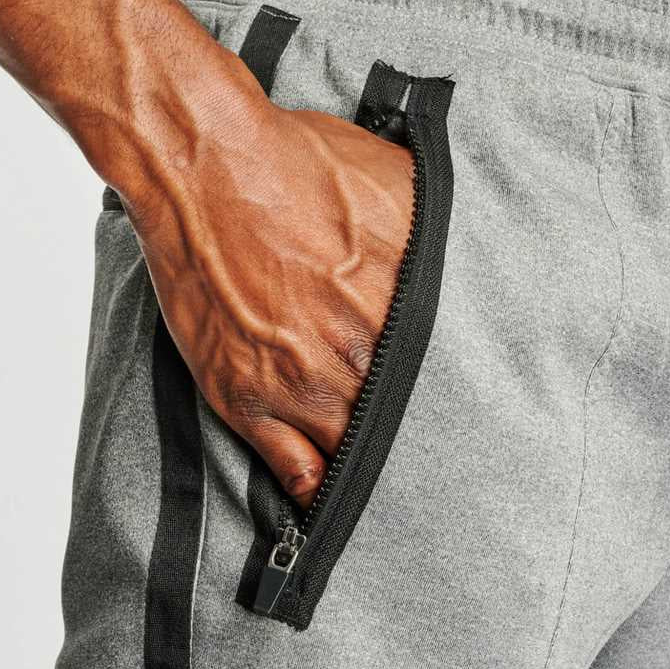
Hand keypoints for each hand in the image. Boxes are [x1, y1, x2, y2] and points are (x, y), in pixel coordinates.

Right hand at [125, 80, 413, 507]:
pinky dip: (311, 492)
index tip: (455, 407)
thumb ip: (434, 228)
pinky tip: (323, 504)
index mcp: (399, 312)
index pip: (442, 381)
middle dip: (408, 433)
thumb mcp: (394, 179)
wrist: (205, 168)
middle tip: (422, 453)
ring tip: (379, 481)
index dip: (450, 399)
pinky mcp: (247, 399)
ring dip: (363, 464)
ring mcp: (299, 386)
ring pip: (350, 453)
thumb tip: (464, 241)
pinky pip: (292, 469)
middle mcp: (355, 359)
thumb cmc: (293, 165)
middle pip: (398, 423)